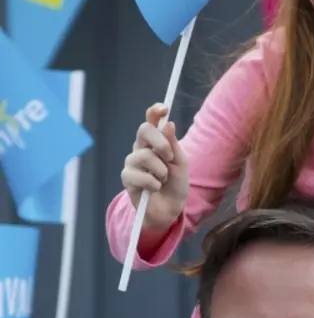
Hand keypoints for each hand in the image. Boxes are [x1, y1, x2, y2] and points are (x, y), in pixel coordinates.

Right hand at [121, 103, 188, 231]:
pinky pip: (139, 175)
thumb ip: (174, 145)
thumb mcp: (181, 163)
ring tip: (163, 180)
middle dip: (161, 143)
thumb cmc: (176, 184)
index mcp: (155, 141)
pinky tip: (154, 189)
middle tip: (169, 157)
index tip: (164, 109)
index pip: (151, 120)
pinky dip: (153, 184)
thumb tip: (168, 124)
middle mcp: (141, 148)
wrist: (171, 208)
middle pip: (144, 130)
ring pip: (144, 155)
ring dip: (160, 170)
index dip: (155, 111)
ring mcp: (132, 162)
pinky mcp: (127, 177)